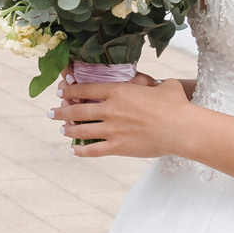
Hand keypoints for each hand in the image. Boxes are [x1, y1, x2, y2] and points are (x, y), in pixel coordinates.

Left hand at [53, 75, 193, 158]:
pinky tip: (73, 150)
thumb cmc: (176, 104)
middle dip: (61, 111)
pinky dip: (81, 151)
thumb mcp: (162, 85)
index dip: (70, 90)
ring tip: (61, 129)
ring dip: (68, 129)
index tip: (61, 92)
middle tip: (51, 112)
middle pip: (78, 110)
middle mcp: (111, 109)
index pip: (86, 89)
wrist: (182, 128)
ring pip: (82, 130)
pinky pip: (93, 150)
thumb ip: (149, 83)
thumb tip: (149, 82)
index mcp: (119, 91)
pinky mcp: (118, 147)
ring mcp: (113, 129)